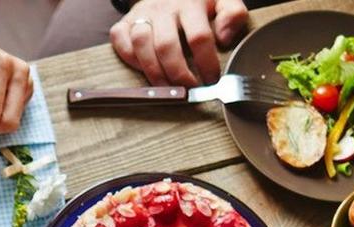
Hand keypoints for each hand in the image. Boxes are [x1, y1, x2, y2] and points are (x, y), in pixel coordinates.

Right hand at [111, 0, 248, 87]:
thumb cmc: (199, 1)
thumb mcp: (223, 0)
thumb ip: (233, 15)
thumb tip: (224, 39)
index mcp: (191, 2)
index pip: (199, 37)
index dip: (206, 63)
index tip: (211, 79)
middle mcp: (163, 7)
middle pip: (166, 46)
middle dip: (178, 74)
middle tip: (189, 90)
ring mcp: (142, 14)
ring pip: (141, 45)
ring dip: (154, 72)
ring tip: (168, 87)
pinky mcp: (125, 21)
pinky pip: (121, 43)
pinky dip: (131, 60)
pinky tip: (146, 70)